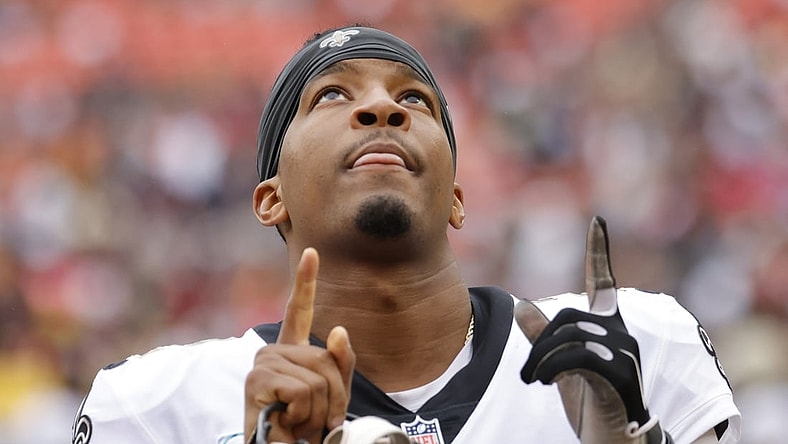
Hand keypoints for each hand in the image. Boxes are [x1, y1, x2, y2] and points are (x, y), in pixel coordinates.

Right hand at [244, 248, 355, 442]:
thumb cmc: (304, 426)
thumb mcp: (331, 394)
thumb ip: (340, 364)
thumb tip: (339, 330)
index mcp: (290, 350)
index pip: (299, 310)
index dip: (306, 281)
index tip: (311, 252)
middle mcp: (272, 351)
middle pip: (326, 357)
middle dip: (333, 396)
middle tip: (314, 419)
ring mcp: (263, 362)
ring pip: (317, 378)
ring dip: (316, 410)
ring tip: (297, 422)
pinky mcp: (258, 378)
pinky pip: (302, 389)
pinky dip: (302, 413)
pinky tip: (285, 421)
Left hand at [515, 217, 668, 443]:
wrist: (616, 440)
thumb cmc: (592, 400)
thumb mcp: (561, 367)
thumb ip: (542, 337)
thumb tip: (520, 305)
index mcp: (610, 327)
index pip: (602, 283)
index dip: (599, 252)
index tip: (597, 220)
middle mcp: (621, 333)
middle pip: (568, 318)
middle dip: (540, 343)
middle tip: (527, 372)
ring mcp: (625, 352)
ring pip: (569, 337)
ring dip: (542, 359)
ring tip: (533, 380)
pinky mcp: (622, 374)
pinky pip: (577, 357)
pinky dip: (552, 368)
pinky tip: (543, 381)